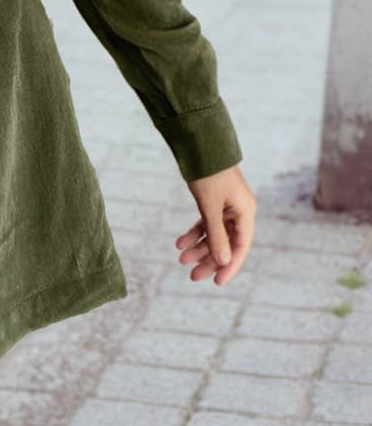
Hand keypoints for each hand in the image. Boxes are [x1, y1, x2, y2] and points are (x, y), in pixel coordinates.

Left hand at [175, 164, 256, 285]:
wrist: (200, 144)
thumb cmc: (208, 174)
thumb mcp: (210, 206)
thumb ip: (216, 234)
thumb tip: (222, 262)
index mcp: (245, 212)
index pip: (240, 247)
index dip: (229, 266)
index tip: (216, 282)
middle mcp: (239, 211)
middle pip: (226, 243)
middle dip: (209, 259)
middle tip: (193, 276)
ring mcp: (227, 206)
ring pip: (214, 234)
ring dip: (199, 247)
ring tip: (180, 258)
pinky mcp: (215, 201)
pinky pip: (206, 222)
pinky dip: (194, 232)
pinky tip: (180, 242)